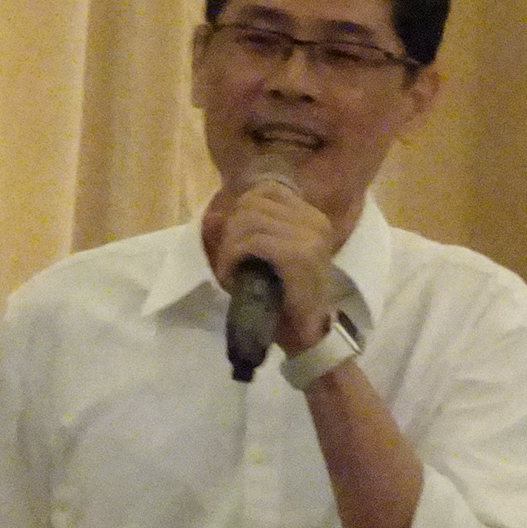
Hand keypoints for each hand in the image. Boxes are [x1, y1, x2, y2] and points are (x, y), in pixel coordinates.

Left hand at [201, 170, 342, 355]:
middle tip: (230, 258)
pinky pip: (253, 241)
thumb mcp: (262, 260)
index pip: (267, 190)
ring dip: (231, 245)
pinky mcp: (298, 255)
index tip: (235, 238)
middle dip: (232, 229)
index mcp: (312, 217)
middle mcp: (315, 221)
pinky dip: (234, 256)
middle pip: (253, 202)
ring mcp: (310, 237)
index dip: (241, 211)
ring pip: (249, 219)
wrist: (307, 337)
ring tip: (232, 268)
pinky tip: (232, 274)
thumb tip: (211, 217)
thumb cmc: (285, 299)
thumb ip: (242, 234)